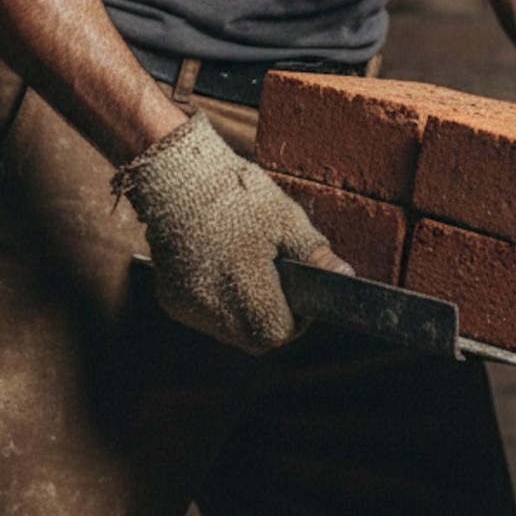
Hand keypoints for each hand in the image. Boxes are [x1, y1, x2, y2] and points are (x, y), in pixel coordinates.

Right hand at [114, 112, 350, 352]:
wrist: (176, 177)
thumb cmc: (235, 193)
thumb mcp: (284, 217)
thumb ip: (313, 254)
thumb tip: (344, 275)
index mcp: (245, 286)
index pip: (278, 332)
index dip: (295, 318)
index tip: (296, 292)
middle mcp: (213, 305)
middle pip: (254, 339)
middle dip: (271, 318)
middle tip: (276, 282)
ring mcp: (189, 305)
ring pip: (229, 331)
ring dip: (245, 313)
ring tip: (248, 271)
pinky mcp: (172, 300)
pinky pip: (205, 317)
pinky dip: (219, 304)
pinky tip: (222, 270)